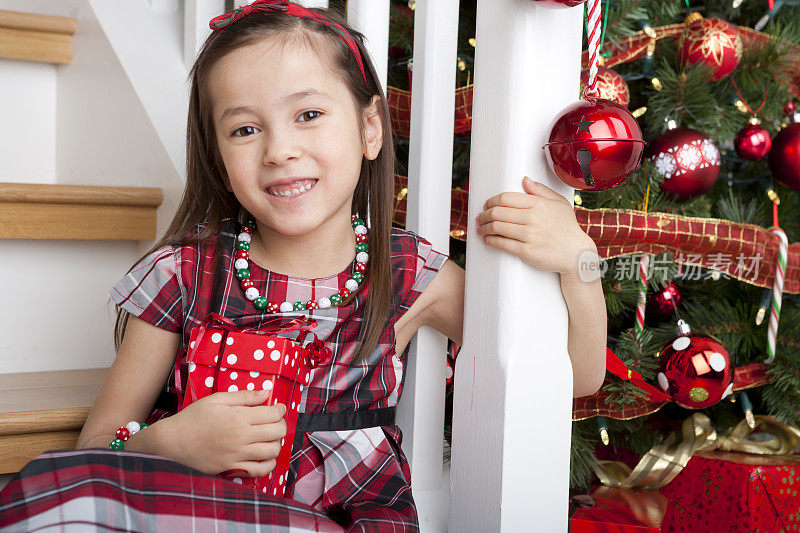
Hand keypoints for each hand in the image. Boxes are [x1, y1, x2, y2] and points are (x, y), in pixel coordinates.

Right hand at [158, 389, 286, 477]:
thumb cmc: (193, 418)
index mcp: (239, 417)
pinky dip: (268, 464)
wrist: (173, 441)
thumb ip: (244, 396)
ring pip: (272, 451)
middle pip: (278, 432)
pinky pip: (259, 470)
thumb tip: (266, 393)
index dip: (281, 409)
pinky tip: (266, 456)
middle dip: (281, 424)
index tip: (279, 407)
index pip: (273, 414)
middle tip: (275, 421)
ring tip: (270, 437)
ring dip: (277, 443)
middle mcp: (241, 437)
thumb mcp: (217, 400)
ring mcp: (237, 454)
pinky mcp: (232, 468)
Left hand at [475, 176, 595, 276]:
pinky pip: (502, 243)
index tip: (487, 204)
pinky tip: (487, 239)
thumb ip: (541, 191)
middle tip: (480, 217)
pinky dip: (490, 240)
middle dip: (484, 214)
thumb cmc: (567, 228)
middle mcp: (532, 218)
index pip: (506, 198)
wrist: (577, 254)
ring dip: (484, 228)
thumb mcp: (559, 203)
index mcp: (538, 204)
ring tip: (481, 228)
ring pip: (497, 227)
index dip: (491, 201)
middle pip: (497, 212)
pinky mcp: (526, 251)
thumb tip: (525, 180)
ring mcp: (529, 235)